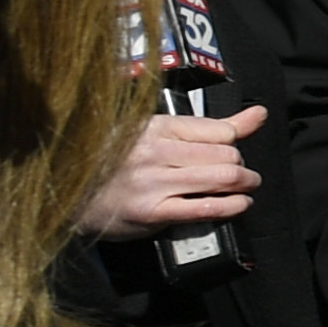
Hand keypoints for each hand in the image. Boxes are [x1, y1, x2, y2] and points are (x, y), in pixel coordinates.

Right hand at [78, 101, 267, 237]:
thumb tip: (259, 113)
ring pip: (223, 178)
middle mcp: (155, 152)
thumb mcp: (156, 134)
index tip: (232, 152)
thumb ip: (210, 127)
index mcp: (156, 126)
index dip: (235, 143)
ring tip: (245, 187)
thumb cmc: (115, 161)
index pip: (220, 131)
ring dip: (244, 185)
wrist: (68, 194)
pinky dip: (233, 206)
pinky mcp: (151, 212)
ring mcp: (153, 183)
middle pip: (227, 155)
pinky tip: (239, 204)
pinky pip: (206, 208)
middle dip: (242, 166)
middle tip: (241, 174)